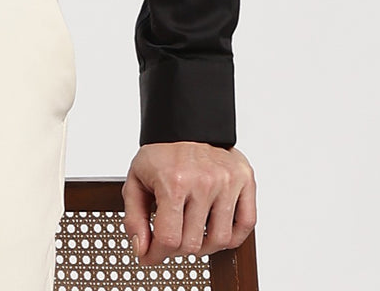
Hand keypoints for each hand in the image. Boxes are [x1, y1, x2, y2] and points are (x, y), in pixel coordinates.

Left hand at [123, 141, 255, 265]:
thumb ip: (134, 218)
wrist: (185, 124)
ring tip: (192, 231)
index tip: (151, 255)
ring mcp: (227, 181)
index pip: (169, 239)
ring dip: (204, 244)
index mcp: (174, 182)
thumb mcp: (136, 181)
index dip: (156, 254)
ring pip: (220, 240)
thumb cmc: (161, 155)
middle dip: (177, 247)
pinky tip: (214, 228)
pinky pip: (245, 225)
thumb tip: (143, 250)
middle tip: (171, 236)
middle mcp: (204, 182)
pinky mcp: (245, 180)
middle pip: (194, 244)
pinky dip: (231, 236)